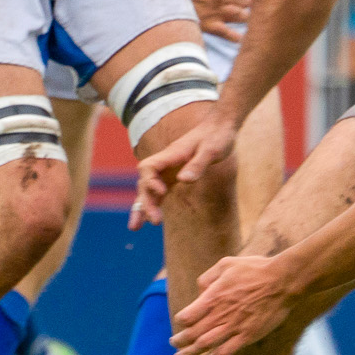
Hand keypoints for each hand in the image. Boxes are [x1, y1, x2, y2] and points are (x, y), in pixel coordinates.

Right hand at [131, 112, 238, 226]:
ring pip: (148, 189)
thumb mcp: (211, 150)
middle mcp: (164, 163)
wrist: (220, 127)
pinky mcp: (174, 175)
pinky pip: (158, 192)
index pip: (148, 167)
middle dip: (145, 201)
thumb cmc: (217, 136)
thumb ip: (197, 165)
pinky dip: (153, 204)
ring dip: (142, 206)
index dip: (149, 181)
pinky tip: (151, 219)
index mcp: (170, 154)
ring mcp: (168, 170)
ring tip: (134, 228)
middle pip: (145, 182)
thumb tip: (183, 181)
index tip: (161, 193)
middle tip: (154, 221)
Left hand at [172, 254, 293, 354]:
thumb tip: (200, 292)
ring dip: (189, 353)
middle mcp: (220, 315)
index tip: (180, 322)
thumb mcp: (225, 264)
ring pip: (204, 345)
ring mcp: (233, 327)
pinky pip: (224, 353)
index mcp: (212, 297)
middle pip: (192, 333)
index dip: (181, 320)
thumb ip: (207, 278)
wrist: (283, 281)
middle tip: (173, 344)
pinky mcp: (248, 336)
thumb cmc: (255, 269)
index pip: (187, 316)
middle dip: (180, 341)